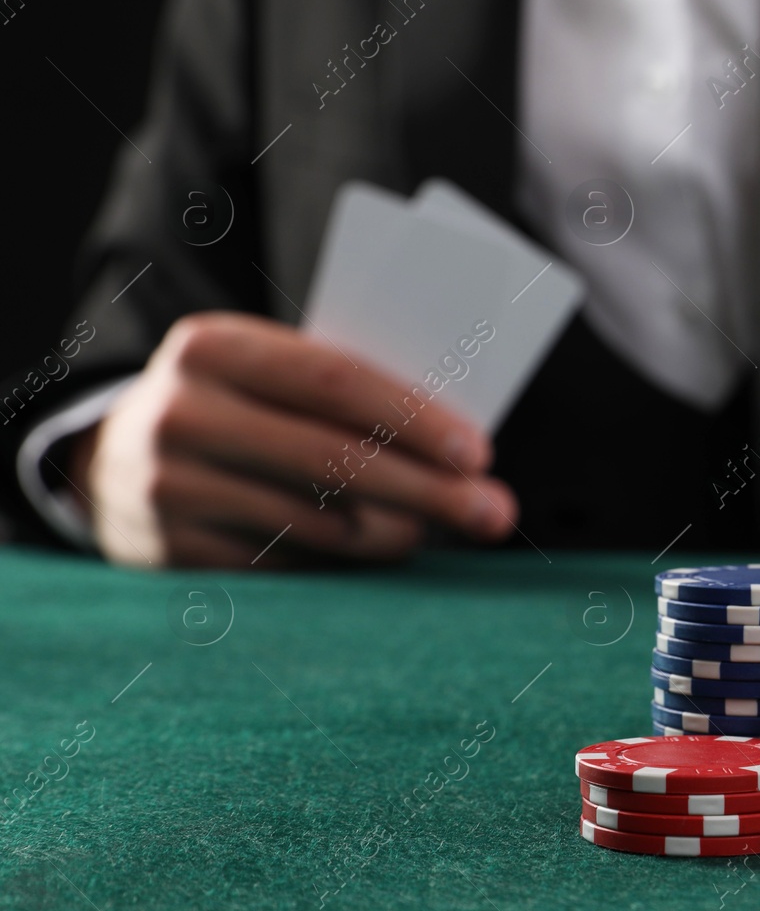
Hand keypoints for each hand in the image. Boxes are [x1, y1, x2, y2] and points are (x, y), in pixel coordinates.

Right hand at [73, 311, 518, 566]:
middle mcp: (179, 413)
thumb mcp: (269, 374)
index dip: (413, 418)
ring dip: (396, 531)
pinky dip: (345, 562)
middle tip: (494, 512)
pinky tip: (378, 551)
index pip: (334, 381)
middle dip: (429, 490)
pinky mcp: (171, 553)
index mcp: (213, 346)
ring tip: (439, 528)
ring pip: (318, 522)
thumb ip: (345, 393)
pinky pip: (287, 564)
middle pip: (334, 459)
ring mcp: (167, 488)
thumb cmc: (239, 407)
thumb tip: (462, 447)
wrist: (114, 461)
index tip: (480, 452)